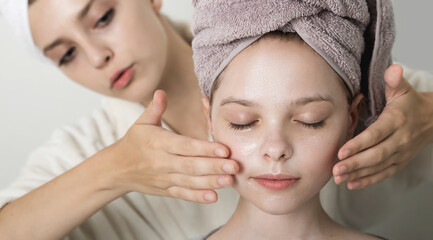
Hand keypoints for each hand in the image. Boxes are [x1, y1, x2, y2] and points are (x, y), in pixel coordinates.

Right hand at [106, 90, 238, 202]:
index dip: (205, 149)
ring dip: (210, 182)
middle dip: (214, 166)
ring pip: (189, 182)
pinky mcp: (165, 190)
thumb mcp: (141, 123)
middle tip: (234, 166)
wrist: (116, 169)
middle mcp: (162, 162)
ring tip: (229, 181)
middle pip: (191, 165)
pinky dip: (197, 197)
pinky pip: (182, 194)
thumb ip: (155, 108)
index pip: (185, 146)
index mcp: (159, 143)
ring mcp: (164, 178)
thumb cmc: (133, 143)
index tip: (224, 149)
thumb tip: (161, 92)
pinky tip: (213, 196)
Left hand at [333, 64, 432, 188]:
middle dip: (354, 164)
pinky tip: (352, 184)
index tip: (341, 151)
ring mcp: (400, 154)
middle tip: (335, 169)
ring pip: (378, 167)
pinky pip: (384, 173)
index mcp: (396, 121)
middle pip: (376, 155)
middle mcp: (399, 140)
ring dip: (358, 174)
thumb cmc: (410, 103)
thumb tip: (393, 69)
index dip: (359, 144)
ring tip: (339, 178)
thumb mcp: (403, 89)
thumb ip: (394, 81)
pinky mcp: (399, 162)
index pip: (376, 135)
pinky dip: (368, 180)